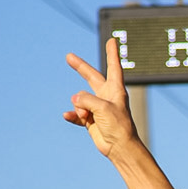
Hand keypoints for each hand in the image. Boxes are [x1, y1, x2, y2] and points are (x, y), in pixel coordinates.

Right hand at [63, 38, 136, 157]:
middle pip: (91, 77)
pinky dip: (73, 116)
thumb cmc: (118, 126)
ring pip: (79, 100)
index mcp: (115, 90)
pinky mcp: (91, 120)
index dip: (112, 53)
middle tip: (68, 56)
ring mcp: (97, 108)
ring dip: (80, 108)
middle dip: (80, 67)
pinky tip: (68, 116)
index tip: (113, 40)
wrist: (120, 148)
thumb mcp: (102, 107)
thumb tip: (74, 100)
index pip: (114, 67)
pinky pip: (76, 114)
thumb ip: (86, 99)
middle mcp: (106, 96)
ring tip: (87, 117)